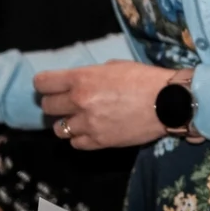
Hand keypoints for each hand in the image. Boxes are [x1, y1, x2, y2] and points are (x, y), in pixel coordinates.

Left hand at [35, 60, 178, 150]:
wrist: (166, 103)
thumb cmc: (143, 78)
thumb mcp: (115, 66)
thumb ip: (93, 74)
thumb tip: (82, 80)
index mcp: (82, 78)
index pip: (43, 83)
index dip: (43, 84)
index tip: (47, 86)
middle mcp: (79, 101)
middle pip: (48, 106)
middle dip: (53, 103)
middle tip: (64, 102)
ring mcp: (87, 124)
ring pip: (59, 129)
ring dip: (65, 123)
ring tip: (78, 119)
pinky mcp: (98, 142)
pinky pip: (75, 143)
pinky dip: (79, 138)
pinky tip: (89, 131)